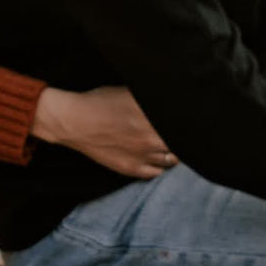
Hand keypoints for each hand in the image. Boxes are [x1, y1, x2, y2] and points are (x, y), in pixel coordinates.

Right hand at [31, 85, 176, 181]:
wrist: (73, 121)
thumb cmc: (100, 101)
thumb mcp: (130, 92)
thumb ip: (153, 98)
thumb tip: (174, 97)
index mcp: (151, 116)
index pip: (183, 123)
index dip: (190, 122)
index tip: (192, 119)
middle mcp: (150, 137)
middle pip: (181, 144)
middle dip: (184, 138)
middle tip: (185, 134)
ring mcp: (141, 155)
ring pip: (172, 160)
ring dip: (175, 152)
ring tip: (171, 145)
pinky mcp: (131, 168)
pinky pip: (156, 173)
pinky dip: (161, 166)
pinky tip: (159, 158)